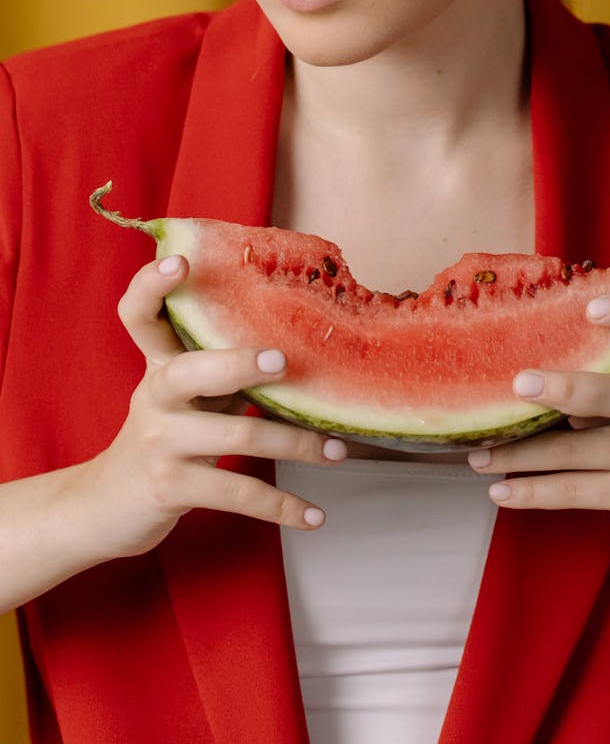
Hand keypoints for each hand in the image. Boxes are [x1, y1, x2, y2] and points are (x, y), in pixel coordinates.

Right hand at [78, 254, 346, 559]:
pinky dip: (282, 506)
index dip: (151, 286)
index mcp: (159, 366)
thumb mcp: (187, 398)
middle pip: (187, 372)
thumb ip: (224, 371)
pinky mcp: (169, 488)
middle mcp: (154, 397)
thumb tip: (304, 349)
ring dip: (294, 445)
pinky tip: (314, 515)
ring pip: (233, 439)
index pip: (139, 316)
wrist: (106, 508)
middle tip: (280, 360)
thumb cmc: (167, 438)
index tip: (180, 261)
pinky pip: (236, 494)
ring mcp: (159, 443)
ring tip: (337, 452)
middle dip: (234, 364)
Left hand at [468, 289, 609, 557]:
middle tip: (520, 384)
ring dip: (520, 452)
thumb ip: (606, 370)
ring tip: (477, 454)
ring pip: (576, 450)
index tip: (592, 307)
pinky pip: (576, 490)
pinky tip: (501, 490)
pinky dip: (533, 490)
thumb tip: (517, 358)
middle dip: (567, 390)